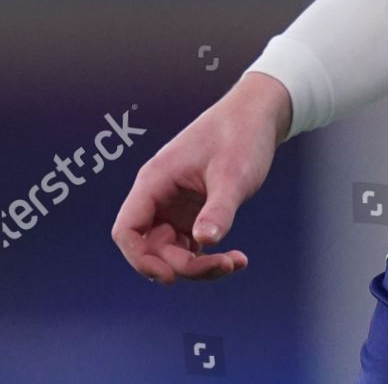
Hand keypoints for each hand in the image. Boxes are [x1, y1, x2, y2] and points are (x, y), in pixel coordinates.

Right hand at [111, 72, 290, 285]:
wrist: (261, 112)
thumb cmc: (242, 134)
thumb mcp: (233, 174)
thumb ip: (219, 208)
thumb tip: (205, 241)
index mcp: (155, 180)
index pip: (127, 230)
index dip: (140, 259)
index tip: (172, 275)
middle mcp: (160, 194)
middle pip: (152, 248)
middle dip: (183, 266)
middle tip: (224, 265)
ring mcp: (176, 204)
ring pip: (173, 251)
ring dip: (199, 265)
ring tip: (235, 263)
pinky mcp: (194, 210)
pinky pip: (191, 244)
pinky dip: (209, 255)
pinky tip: (236, 259)